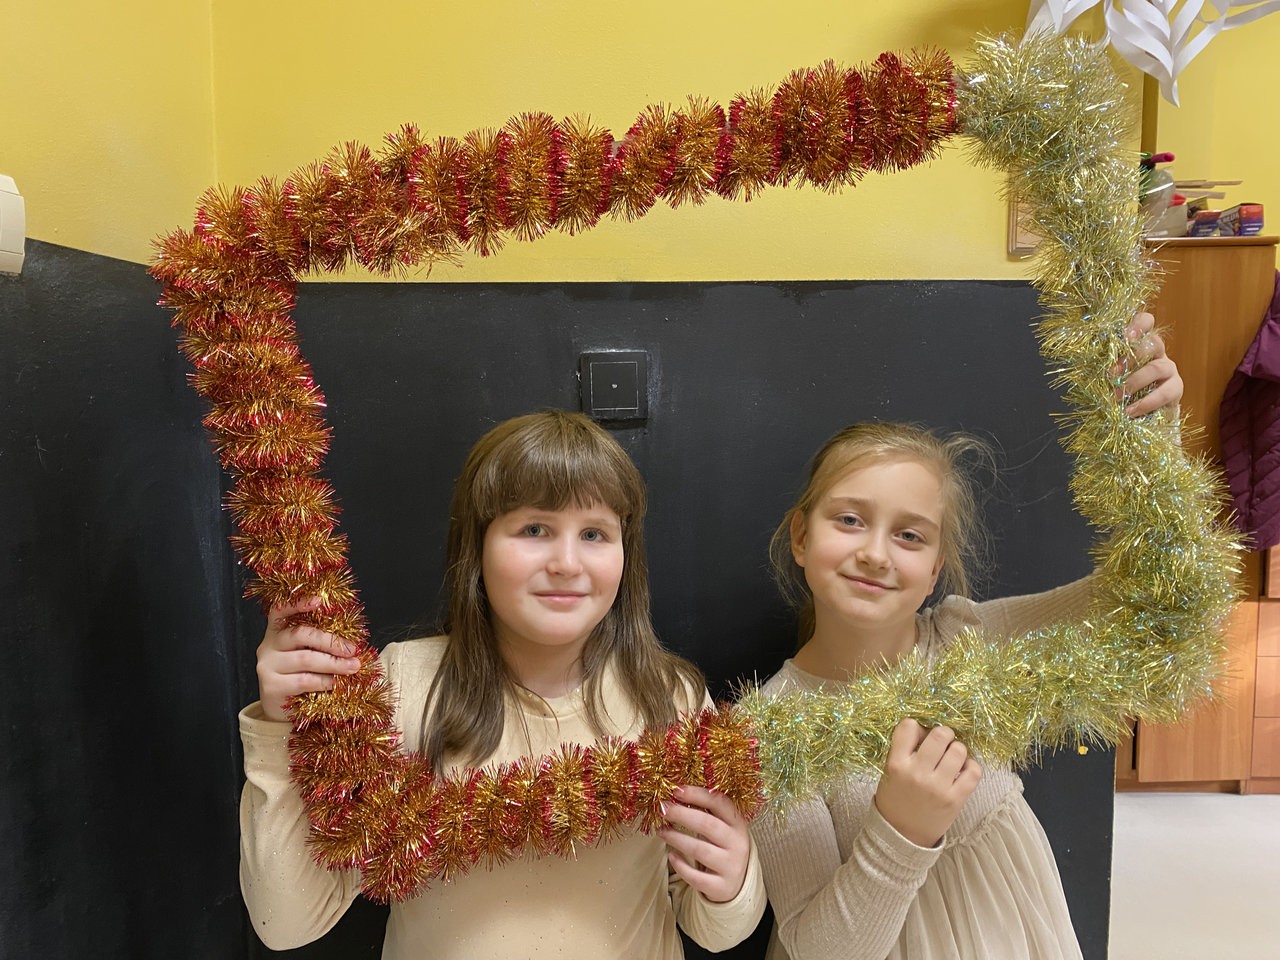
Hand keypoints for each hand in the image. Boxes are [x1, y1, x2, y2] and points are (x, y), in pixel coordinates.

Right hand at [256, 597, 361, 721]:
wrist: (283, 710)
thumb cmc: (301, 675)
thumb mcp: (309, 654)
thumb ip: (320, 644)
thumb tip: (352, 642)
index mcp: (277, 631)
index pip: (281, 610)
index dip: (298, 603)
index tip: (319, 601)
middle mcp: (268, 645)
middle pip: (300, 634)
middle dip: (330, 642)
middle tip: (352, 650)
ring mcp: (267, 666)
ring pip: (305, 658)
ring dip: (334, 663)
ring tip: (352, 667)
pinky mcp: (271, 686)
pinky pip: (304, 680)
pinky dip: (325, 681)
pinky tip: (336, 683)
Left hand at [659, 785, 751, 902]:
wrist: (738, 883)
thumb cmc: (723, 847)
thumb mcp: (723, 828)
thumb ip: (706, 812)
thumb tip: (676, 794)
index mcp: (738, 824)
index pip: (720, 803)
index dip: (698, 794)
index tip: (676, 790)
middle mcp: (737, 843)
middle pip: (708, 825)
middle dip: (682, 814)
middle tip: (662, 808)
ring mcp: (730, 866)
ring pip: (700, 850)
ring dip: (677, 838)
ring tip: (661, 831)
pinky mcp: (721, 887)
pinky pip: (697, 877)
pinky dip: (681, 865)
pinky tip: (671, 856)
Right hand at [873, 719, 981, 847]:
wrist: (902, 836)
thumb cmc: (895, 799)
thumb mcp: (889, 772)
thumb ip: (904, 750)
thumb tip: (927, 729)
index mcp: (896, 764)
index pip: (909, 726)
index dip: (917, 727)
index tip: (919, 736)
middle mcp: (917, 773)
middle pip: (940, 734)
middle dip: (943, 734)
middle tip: (941, 743)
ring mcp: (938, 787)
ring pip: (959, 750)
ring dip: (957, 750)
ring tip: (952, 759)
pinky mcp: (955, 799)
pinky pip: (973, 772)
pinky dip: (971, 767)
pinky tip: (962, 771)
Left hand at [1115, 311, 1182, 417]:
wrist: (1143, 409)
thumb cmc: (1121, 385)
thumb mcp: (1112, 372)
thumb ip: (1106, 364)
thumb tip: (1088, 364)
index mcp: (1140, 341)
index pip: (1146, 321)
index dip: (1139, 324)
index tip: (1126, 336)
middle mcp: (1158, 352)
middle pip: (1153, 344)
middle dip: (1131, 358)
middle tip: (1111, 374)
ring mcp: (1169, 369)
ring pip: (1157, 368)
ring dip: (1134, 382)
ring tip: (1117, 397)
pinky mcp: (1176, 388)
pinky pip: (1165, 393)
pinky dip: (1145, 403)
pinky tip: (1130, 411)